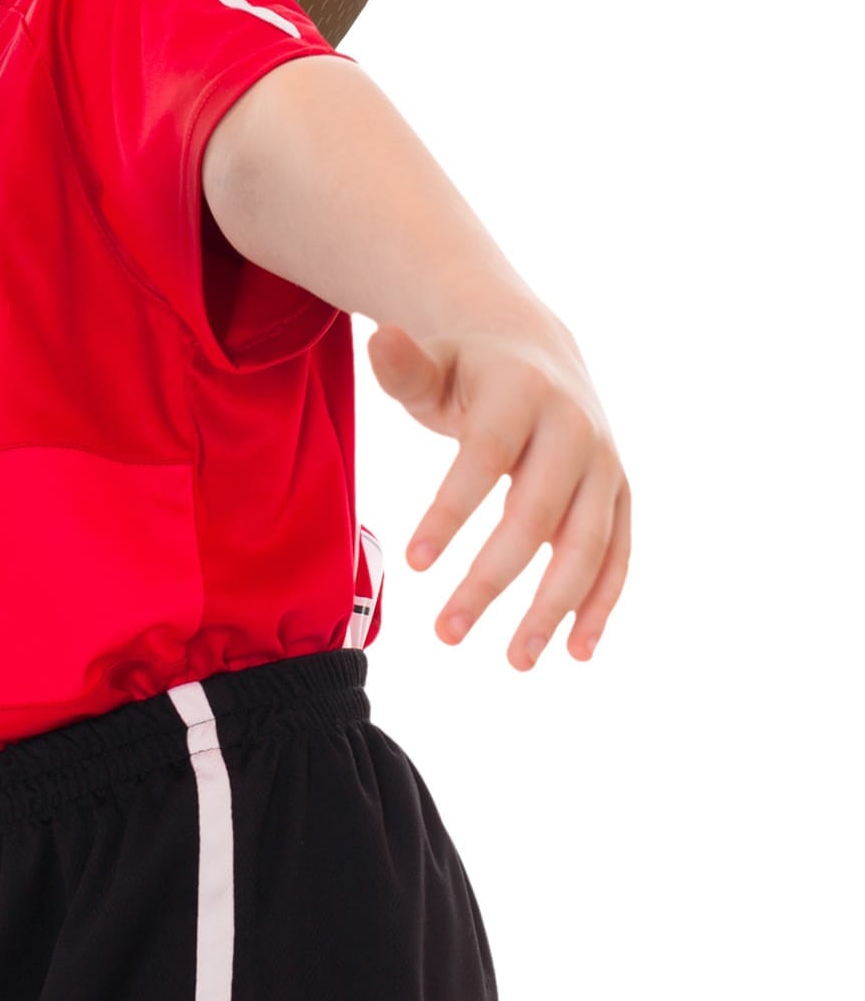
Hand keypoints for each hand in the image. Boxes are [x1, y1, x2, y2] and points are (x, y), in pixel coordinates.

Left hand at [366, 317, 630, 669]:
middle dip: (491, 579)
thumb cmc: (467, 369)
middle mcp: (575, 428)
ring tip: (515, 662)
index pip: (483, 459)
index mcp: (522, 392)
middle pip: (535, 515)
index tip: (412, 565)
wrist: (537, 353)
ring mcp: (604, 465)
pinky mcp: (621, 495)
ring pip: (586, 546)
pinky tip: (575, 650)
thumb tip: (379, 338)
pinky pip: (618, 555)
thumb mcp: (433, 362)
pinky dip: (600, 603)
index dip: (449, 512)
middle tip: (446, 634)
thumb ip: (404, 366)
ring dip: (552, 607)